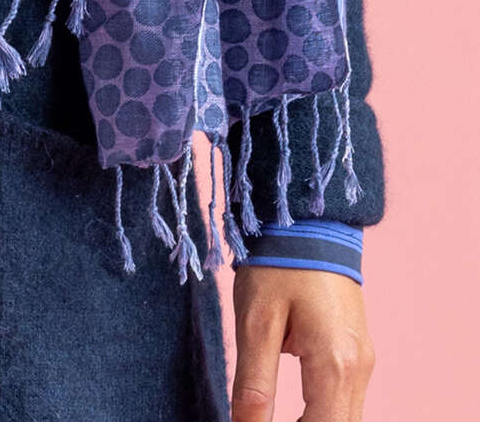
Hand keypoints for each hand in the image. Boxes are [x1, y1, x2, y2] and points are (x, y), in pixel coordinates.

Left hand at [231, 265, 375, 420]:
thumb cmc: (278, 261)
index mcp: (335, 365)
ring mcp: (363, 359)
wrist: (308, 216)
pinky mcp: (357, 350)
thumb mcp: (256, 320)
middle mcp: (359, 368)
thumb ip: (254, 382)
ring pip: (345, 418)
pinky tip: (294, 413)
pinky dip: (322, 414)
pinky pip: (345, 400)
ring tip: (271, 421)